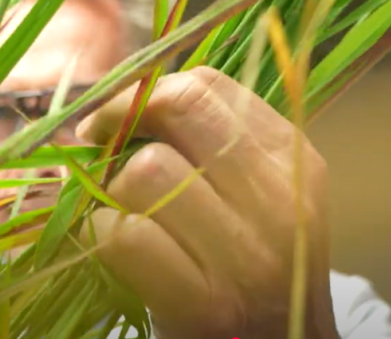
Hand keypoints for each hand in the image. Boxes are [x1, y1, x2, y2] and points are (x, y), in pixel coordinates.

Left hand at [77, 67, 337, 338]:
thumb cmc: (250, 265)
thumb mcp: (255, 194)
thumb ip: (207, 145)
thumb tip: (120, 103)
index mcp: (292, 159)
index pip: (208, 85)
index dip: (148, 91)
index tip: (121, 116)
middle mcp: (280, 199)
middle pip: (181, 108)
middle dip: (121, 117)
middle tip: (98, 143)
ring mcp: (248, 255)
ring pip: (147, 170)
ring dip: (110, 186)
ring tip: (114, 205)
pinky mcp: (207, 305)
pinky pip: (126, 235)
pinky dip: (101, 231)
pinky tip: (111, 243)